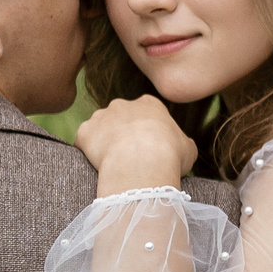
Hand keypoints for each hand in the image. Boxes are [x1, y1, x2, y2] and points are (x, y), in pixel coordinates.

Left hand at [76, 97, 197, 195]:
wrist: (142, 165)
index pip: (145, 113)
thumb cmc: (170, 156)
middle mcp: (122, 104)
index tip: (149, 149)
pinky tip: (99, 167)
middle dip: (123, 134)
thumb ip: (181, 142)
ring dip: (104, 142)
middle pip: (120, 117)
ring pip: (100, 129)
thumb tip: (180, 146)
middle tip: (130, 158)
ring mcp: (100, 116)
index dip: (147, 132)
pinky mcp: (84, 131)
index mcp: (149, 104)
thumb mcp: (188, 148)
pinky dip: (89, 153)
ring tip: (114, 164)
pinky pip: (84, 142)